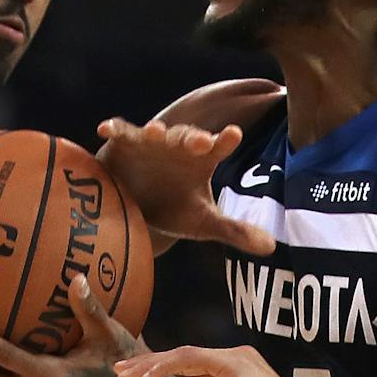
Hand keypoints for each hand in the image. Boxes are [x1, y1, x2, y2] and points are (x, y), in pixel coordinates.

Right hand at [96, 118, 272, 256]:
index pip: (218, 146)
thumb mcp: (204, 223)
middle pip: (187, 137)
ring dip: (154, 131)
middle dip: (192, 137)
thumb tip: (271, 247)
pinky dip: (113, 129)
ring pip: (154, 132)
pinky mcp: (123, 144)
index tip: (233, 135)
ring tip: (155, 133)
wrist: (138, 213)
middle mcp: (177, 145)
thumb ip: (235, 231)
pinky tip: (105, 129)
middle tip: (199, 141)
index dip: (225, 140)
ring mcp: (150, 142)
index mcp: (202, 159)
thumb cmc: (176, 211)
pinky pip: (119, 133)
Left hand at [115, 343, 295, 376]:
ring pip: (182, 357)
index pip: (192, 375)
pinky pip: (190, 360)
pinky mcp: (231, 364)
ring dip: (150, 366)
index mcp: (238, 375)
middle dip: (149, 368)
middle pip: (183, 361)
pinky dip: (166, 368)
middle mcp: (235, 361)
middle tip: (120, 375)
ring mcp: (233, 360)